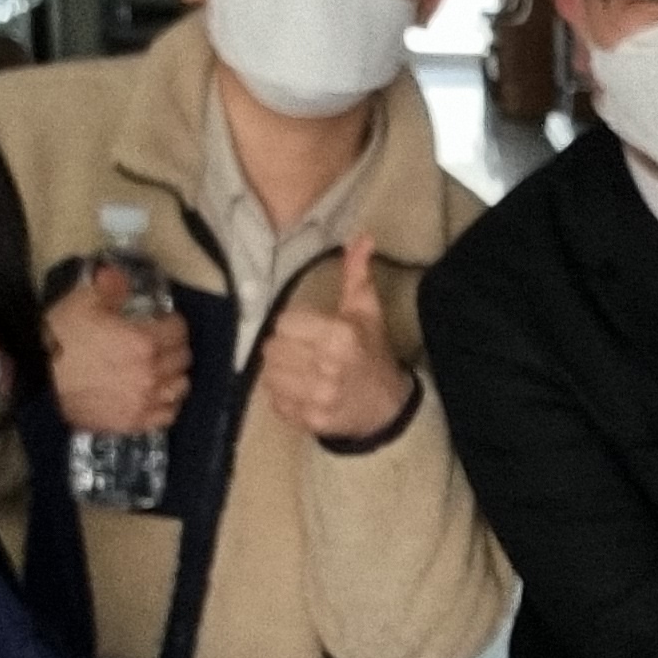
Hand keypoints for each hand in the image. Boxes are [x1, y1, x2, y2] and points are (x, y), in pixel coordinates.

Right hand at [46, 264, 188, 433]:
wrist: (35, 378)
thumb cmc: (59, 338)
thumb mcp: (83, 301)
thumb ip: (111, 286)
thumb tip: (122, 277)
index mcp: (144, 342)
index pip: (178, 330)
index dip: (172, 322)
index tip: (162, 321)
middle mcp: (150, 374)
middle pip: (182, 359)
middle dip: (175, 346)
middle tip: (161, 343)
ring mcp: (143, 401)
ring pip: (179, 387)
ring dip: (174, 375)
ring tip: (161, 369)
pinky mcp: (131, 422)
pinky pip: (166, 415)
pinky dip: (167, 404)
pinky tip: (157, 396)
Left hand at [258, 235, 415, 440]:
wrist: (388, 407)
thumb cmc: (373, 353)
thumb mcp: (367, 311)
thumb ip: (357, 274)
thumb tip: (363, 236)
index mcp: (340, 335)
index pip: (284, 323)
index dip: (293, 325)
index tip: (307, 329)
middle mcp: (328, 367)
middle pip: (272, 349)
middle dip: (284, 347)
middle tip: (302, 350)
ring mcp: (318, 398)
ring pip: (269, 375)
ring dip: (279, 371)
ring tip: (299, 369)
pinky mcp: (310, 421)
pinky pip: (275, 402)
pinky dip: (283, 396)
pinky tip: (301, 390)